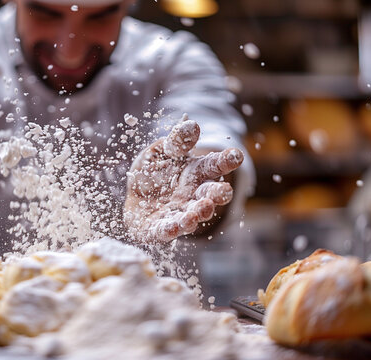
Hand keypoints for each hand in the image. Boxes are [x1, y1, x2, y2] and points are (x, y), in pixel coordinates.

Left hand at [124, 119, 242, 242]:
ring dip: (198, 214)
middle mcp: (191, 195)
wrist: (134, 195)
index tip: (236, 155)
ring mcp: (178, 213)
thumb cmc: (152, 171)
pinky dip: (170, 230)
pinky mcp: (159, 229)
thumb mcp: (161, 151)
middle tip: (224, 191)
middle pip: (209, 195)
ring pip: (191, 216)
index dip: (226, 160)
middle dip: (218, 194)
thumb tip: (192, 125)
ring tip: (202, 209)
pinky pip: (165, 231)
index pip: (214, 165)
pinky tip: (174, 228)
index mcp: (195, 173)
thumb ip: (176, 142)